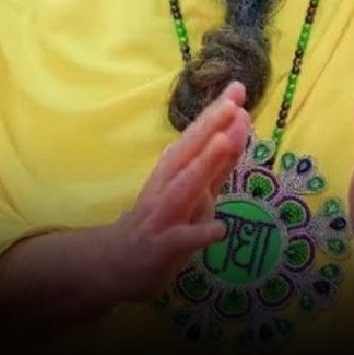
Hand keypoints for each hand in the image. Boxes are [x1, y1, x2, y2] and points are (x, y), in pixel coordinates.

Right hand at [106, 81, 248, 304]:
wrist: (115, 265)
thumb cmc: (158, 224)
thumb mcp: (189, 193)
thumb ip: (214, 167)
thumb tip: (235, 132)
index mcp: (173, 172)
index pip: (197, 139)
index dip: (217, 115)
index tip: (238, 88)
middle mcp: (166, 187)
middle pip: (188, 153)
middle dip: (211, 126)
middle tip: (234, 101)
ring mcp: (163, 216)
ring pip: (184, 188)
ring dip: (203, 165)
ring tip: (224, 141)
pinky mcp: (162, 247)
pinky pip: (183, 239)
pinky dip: (200, 233)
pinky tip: (219, 230)